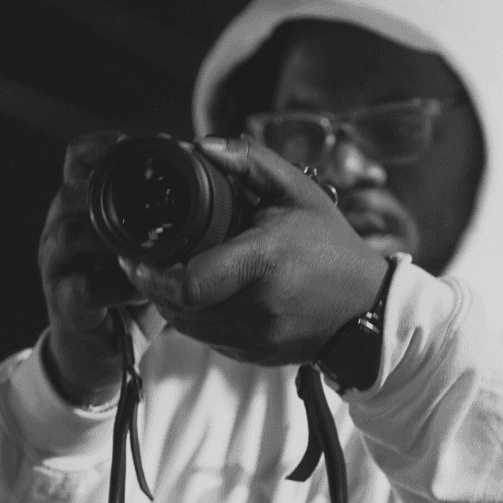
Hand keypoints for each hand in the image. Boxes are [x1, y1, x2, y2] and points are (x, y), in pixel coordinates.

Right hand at [39, 131, 145, 405]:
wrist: (102, 350)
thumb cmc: (130, 290)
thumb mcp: (151, 245)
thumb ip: (169, 212)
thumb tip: (219, 174)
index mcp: (86, 204)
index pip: (83, 156)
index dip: (111, 146)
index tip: (154, 147)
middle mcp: (64, 225)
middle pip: (75, 188)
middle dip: (116, 187)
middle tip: (160, 193)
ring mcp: (59, 264)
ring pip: (74, 232)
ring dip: (116, 236)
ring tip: (154, 245)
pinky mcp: (65, 302)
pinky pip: (84, 286)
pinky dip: (117, 285)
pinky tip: (144, 287)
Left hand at [119, 137, 388, 365]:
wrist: (369, 308)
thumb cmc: (332, 247)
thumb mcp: (299, 193)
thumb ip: (251, 163)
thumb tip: (202, 146)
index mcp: (264, 262)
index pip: (188, 282)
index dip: (151, 275)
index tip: (134, 256)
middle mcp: (259, 307)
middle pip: (179, 306)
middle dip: (153, 286)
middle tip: (145, 262)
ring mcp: (257, 338)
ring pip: (189, 327)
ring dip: (171, 304)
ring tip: (168, 277)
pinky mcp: (256, 356)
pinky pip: (208, 340)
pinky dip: (197, 319)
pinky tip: (202, 297)